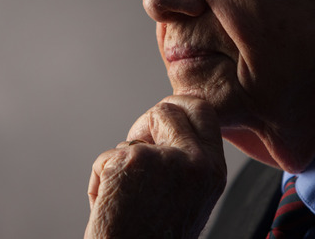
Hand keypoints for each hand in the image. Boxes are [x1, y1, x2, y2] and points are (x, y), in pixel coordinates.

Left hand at [85, 95, 226, 237]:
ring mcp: (166, 159)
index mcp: (214, 171)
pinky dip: (100, 181)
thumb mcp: (188, 197)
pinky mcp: (132, 161)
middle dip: (149, 119)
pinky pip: (107, 158)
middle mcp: (197, 161)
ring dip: (120, 160)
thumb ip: (185, 162)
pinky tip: (108, 207)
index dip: (177, 112)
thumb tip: (162, 126)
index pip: (203, 111)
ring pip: (133, 136)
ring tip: (122, 196)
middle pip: (171, 107)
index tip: (160, 127)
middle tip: (136, 143)